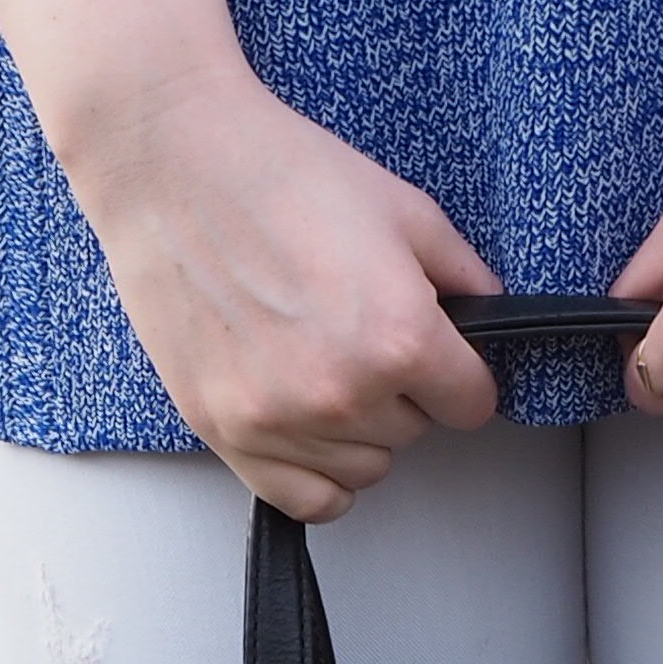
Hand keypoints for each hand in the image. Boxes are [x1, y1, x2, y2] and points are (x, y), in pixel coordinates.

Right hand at [45, 59, 502, 521]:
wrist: (172, 164)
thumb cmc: (279, 174)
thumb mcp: (404, 210)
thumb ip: (463, 275)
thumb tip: (489, 315)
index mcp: (399, 338)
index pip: (472, 406)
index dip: (461, 376)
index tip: (442, 357)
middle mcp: (343, 393)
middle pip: (415, 434)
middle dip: (403, 392)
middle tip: (360, 333)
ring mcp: (279, 419)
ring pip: (363, 469)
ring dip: (358, 431)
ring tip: (324, 364)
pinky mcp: (225, 432)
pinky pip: (303, 498)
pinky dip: (316, 472)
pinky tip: (307, 424)